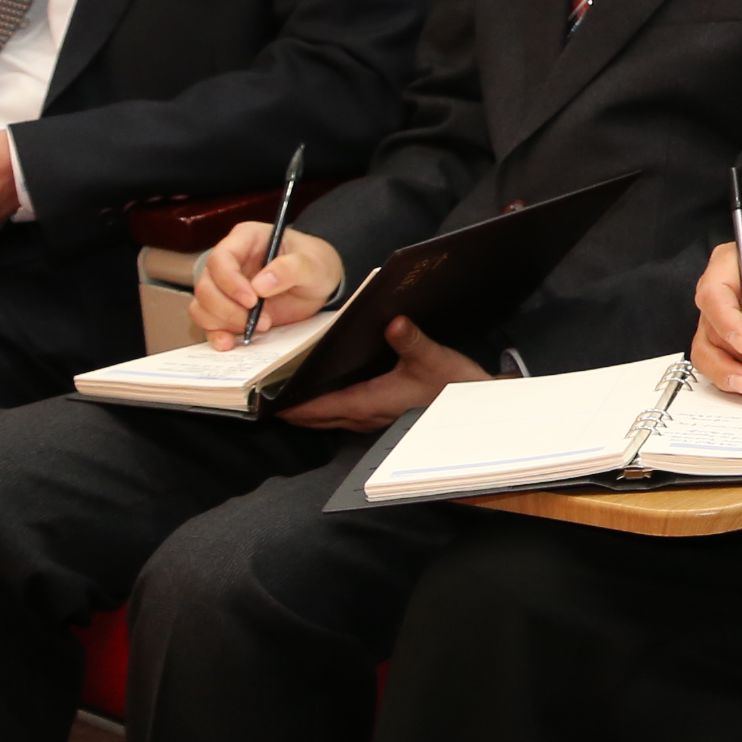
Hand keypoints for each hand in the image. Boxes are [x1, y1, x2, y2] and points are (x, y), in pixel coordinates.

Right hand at [194, 223, 343, 340]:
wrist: (318, 283)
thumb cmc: (314, 264)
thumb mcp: (313, 263)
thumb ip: (291, 268)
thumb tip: (261, 284)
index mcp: (246, 238)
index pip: (221, 258)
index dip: (230, 282)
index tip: (252, 300)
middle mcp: (228, 261)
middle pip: (206, 286)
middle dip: (229, 308)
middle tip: (262, 320)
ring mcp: (223, 285)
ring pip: (202, 305)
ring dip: (225, 322)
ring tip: (259, 327)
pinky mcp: (225, 308)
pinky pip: (208, 322)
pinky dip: (216, 334)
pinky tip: (230, 343)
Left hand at [279, 315, 490, 431]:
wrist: (477, 410)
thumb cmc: (454, 387)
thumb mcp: (433, 358)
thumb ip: (409, 340)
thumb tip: (392, 321)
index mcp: (369, 402)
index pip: (317, 407)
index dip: (290, 405)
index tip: (265, 400)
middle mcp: (366, 416)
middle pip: (316, 418)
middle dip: (292, 409)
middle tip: (268, 396)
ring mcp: (374, 420)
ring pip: (329, 418)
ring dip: (309, 410)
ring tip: (291, 393)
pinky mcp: (383, 417)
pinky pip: (344, 415)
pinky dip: (328, 408)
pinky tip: (329, 392)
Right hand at [689, 239, 741, 394]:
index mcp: (732, 264)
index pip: (714, 292)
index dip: (725, 320)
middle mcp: (721, 295)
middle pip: (711, 330)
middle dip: (740, 355)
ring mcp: (724, 325)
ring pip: (709, 356)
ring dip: (737, 374)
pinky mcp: (733, 351)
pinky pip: (723, 371)